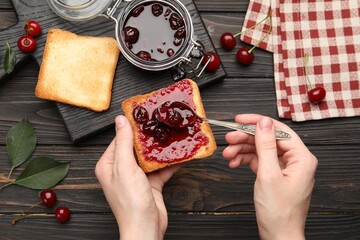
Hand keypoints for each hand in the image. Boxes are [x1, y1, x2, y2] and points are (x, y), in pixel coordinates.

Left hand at [95, 115, 179, 239]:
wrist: (146, 227)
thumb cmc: (130, 202)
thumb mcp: (125, 167)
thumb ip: (124, 143)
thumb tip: (120, 120)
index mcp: (109, 165)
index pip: (120, 139)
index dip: (132, 128)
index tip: (145, 116)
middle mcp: (121, 170)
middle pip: (137, 147)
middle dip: (150, 138)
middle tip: (162, 124)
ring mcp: (137, 177)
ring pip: (150, 157)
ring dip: (161, 149)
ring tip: (172, 136)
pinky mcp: (150, 184)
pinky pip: (161, 169)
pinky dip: (170, 163)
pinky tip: (179, 154)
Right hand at [222, 114, 316, 239]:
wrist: (278, 236)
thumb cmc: (279, 212)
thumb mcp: (269, 175)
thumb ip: (266, 146)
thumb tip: (264, 122)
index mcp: (301, 157)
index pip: (279, 130)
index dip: (257, 122)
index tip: (239, 119)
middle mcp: (295, 160)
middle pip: (268, 139)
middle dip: (246, 139)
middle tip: (229, 138)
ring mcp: (285, 168)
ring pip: (261, 149)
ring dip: (242, 150)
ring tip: (228, 154)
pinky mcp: (275, 174)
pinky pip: (259, 161)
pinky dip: (246, 160)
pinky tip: (234, 163)